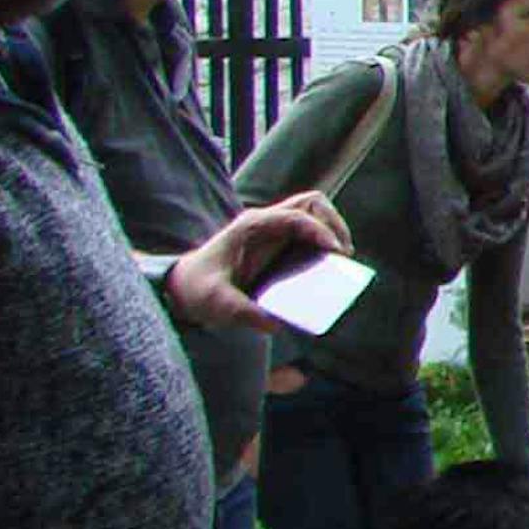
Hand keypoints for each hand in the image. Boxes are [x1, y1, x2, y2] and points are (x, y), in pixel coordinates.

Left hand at [166, 198, 346, 330]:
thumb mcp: (215, 302)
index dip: (320, 230)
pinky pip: (311, 231)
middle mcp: (266, 222)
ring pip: (314, 213)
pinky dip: (325, 241)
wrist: (185, 288)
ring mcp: (274, 230)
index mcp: (252, 227)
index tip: (336, 252)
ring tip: (342, 258)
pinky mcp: (280, 243)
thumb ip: (242, 312)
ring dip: (333, 229)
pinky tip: (330, 265)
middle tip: (343, 253)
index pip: (295, 216)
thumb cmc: (198, 289)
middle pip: (312, 203)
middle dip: (334, 223)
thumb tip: (275, 324)